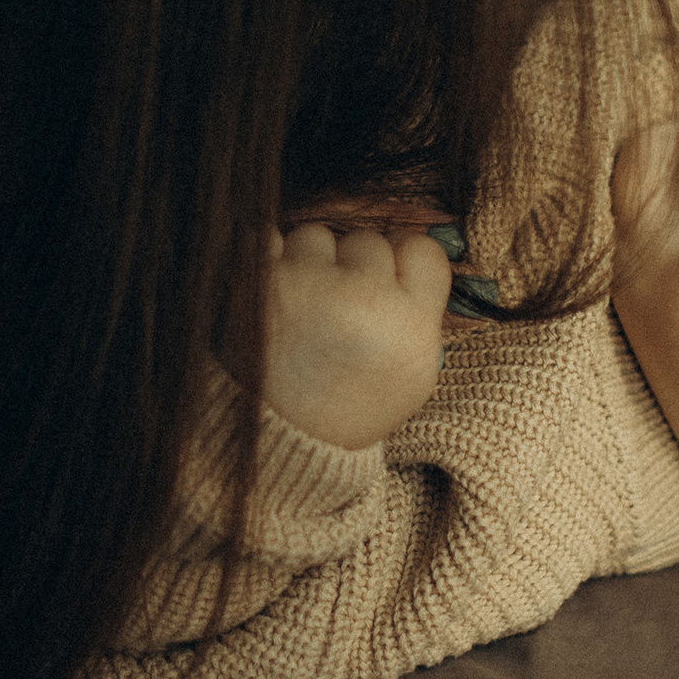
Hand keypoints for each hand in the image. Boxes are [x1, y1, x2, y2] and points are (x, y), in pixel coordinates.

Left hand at [261, 221, 453, 450]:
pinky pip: (266, 240)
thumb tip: (411, 241)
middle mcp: (365, 301)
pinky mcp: (257, 286)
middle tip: (338, 315)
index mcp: (412, 326)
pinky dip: (268, 261)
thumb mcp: (414, 372)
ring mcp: (308, 288)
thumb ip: (420, 307)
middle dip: (352, 268)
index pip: (420, 248)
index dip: (401, 262)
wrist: (283, 442)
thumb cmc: (352, 404)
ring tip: (303, 312)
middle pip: (368, 241)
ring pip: (316, 237)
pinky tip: (274, 299)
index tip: (386, 287)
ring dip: (308, 262)